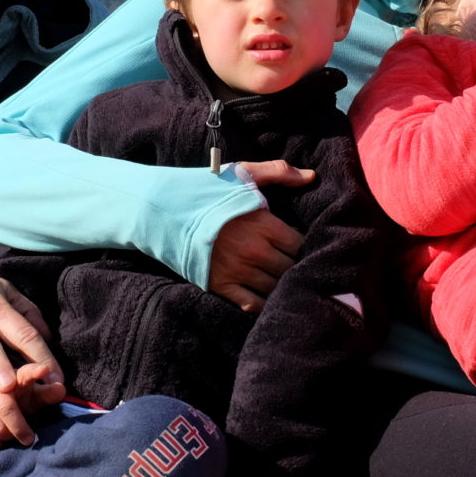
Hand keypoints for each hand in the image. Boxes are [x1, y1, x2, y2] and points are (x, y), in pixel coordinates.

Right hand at [0, 360, 67, 449]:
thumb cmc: (20, 397)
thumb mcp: (35, 394)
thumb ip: (49, 393)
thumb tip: (61, 389)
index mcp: (16, 375)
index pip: (28, 372)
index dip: (35, 371)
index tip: (43, 370)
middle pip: (7, 408)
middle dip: (19, 426)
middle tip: (30, 438)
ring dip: (6, 435)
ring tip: (11, 434)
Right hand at [206, 160, 311, 313]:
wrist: (163, 211)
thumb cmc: (206, 190)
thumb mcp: (241, 173)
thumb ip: (278, 172)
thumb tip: (312, 176)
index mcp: (264, 224)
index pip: (300, 245)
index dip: (304, 246)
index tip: (301, 246)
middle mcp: (255, 251)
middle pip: (290, 269)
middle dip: (296, 267)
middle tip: (295, 265)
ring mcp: (238, 271)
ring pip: (274, 288)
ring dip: (282, 286)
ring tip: (284, 282)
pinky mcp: (221, 286)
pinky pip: (252, 304)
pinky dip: (263, 304)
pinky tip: (266, 297)